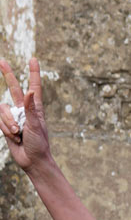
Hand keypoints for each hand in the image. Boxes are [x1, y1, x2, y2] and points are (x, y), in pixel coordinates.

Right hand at [0, 53, 52, 174]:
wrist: (32, 160)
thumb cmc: (39, 144)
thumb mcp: (36, 125)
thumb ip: (31, 109)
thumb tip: (30, 91)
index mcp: (36, 108)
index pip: (34, 86)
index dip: (33, 73)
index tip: (33, 59)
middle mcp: (24, 109)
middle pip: (13, 88)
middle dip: (7, 74)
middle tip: (1, 61)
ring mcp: (14, 117)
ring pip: (3, 109)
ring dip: (9, 122)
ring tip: (18, 133)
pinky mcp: (6, 125)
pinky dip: (6, 129)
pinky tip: (14, 138)